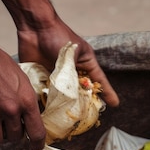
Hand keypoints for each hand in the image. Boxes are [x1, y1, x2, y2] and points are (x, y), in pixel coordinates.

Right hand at [0, 0, 46, 149]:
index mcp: (26, 102)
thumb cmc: (1, 65)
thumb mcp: (24, 81)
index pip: (37, 133)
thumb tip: (31, 119)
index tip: (36, 147)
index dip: (38, 144)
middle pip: (15, 138)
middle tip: (10, 123)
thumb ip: (27, 102)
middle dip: (14, 133)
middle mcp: (10, 110)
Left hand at [0, 0, 119, 107]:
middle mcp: (72, 72)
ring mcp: (57, 76)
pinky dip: (46, 102)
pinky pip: (45, 93)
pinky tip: (47, 114)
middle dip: (83, 105)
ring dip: (64, 106)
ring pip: (63, 96)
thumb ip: (74, 72)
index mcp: (84, 63)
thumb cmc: (58, 34)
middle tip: (87, 119)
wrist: (34, 26)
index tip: (115, 104)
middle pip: (81, 92)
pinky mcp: (42, 78)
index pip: (99, 81)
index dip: (106, 93)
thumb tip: (73, 92)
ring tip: (67, 122)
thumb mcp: (72, 53)